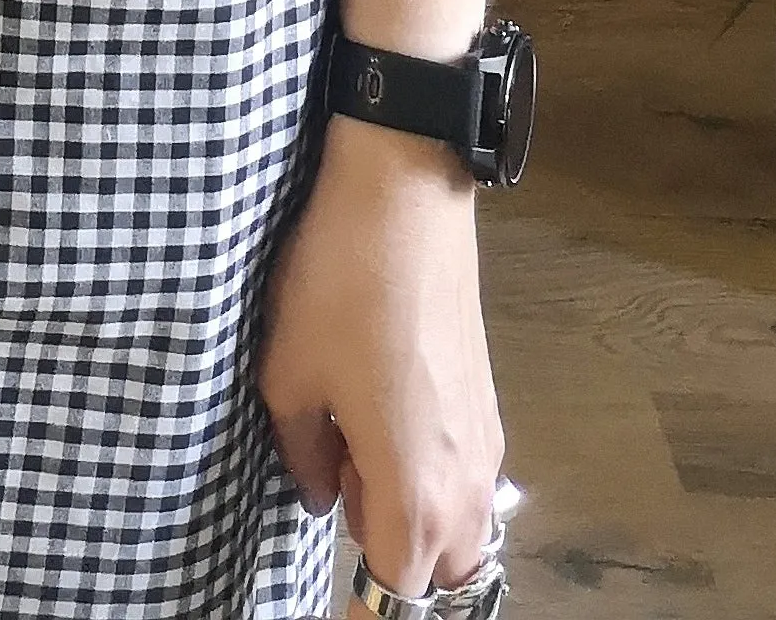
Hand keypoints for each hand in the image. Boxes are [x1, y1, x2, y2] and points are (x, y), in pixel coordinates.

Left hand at [257, 117, 503, 598]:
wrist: (404, 195)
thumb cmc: (340, 286)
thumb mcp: (288, 374)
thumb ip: (302, 456)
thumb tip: (320, 493)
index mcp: (415, 491)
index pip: (399, 591)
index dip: (363, 601)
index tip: (338, 594)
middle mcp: (465, 481)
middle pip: (441, 569)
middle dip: (392, 554)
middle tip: (336, 484)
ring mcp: (484, 440)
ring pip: (461, 525)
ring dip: (414, 515)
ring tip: (354, 442)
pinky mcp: (487, 402)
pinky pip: (466, 477)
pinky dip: (430, 476)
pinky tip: (383, 412)